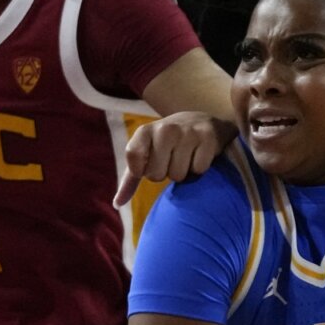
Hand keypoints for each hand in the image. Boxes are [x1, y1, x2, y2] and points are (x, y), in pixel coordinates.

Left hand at [116, 112, 234, 204]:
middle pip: (157, 175)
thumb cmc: (169, 144)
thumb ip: (131, 178)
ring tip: (186, 157)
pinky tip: (199, 155)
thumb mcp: (147, 153)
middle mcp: (165, 128)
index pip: (133, 158)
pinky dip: (199, 168)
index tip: (148, 163)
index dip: (141, 170)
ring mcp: (187, 132)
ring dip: (183, 172)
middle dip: (165, 173)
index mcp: (145, 131)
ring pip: (178, 175)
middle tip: (172, 159)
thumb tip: (117, 204)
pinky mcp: (208, 137)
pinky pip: (198, 170)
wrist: (201, 121)